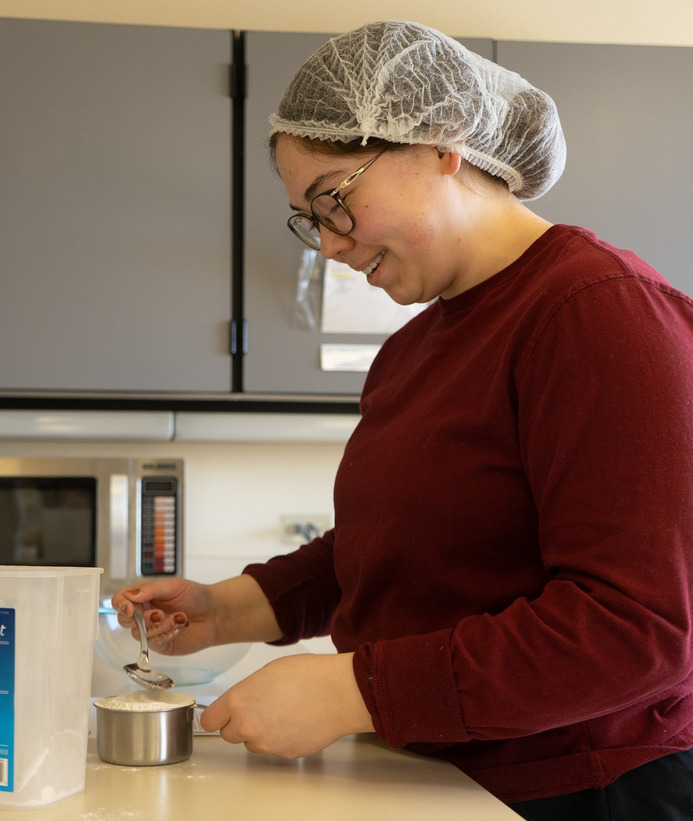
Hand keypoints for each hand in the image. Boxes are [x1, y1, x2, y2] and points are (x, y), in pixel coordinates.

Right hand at [111, 575, 282, 654]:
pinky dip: (167, 634)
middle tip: (159, 613)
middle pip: (124, 620)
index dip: (120, 604)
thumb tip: (131, 596)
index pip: (121, 599)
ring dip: (159, 626)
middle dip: (140, 618)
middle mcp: (144, 613)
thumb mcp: (174, 586)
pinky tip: (181, 626)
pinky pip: (153, 643)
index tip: (130, 608)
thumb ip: (151, 590)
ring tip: (179, 618)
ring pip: (139, 633)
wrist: (215, 613)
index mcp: (145, 596)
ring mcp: (151, 630)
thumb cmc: (196, 596)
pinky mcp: (160, 645)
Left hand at [200, 653, 374, 758]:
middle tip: (260, 708)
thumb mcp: (268, 671)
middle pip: (229, 734)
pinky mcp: (283, 754)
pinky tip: (296, 722)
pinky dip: (280, 738)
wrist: (338, 694)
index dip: (218, 715)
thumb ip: (247, 690)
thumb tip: (243, 701)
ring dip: (261, 732)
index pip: (210, 720)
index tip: (223, 714)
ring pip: (252, 742)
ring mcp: (265, 743)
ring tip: (284, 713)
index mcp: (239, 700)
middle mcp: (247, 726)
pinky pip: (273, 747)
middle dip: (240, 724)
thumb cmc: (309, 675)